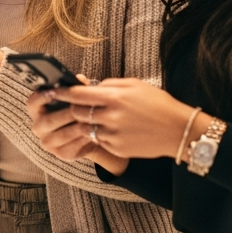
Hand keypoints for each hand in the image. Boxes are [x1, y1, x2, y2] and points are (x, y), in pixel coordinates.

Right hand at [25, 86, 127, 172]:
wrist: (84, 133)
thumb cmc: (75, 110)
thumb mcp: (73, 98)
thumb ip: (75, 88)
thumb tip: (81, 78)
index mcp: (36, 110)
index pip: (33, 102)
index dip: (41, 98)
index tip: (53, 92)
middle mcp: (38, 127)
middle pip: (49, 120)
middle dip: (67, 113)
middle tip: (82, 107)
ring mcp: (48, 142)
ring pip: (63, 134)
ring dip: (78, 126)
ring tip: (91, 119)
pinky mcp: (61, 154)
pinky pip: (73, 146)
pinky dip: (84, 138)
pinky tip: (93, 131)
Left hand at [32, 78, 212, 168]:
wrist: (179, 130)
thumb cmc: (156, 103)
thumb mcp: (133, 85)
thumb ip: (107, 85)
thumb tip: (87, 86)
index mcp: (114, 97)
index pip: (77, 94)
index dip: (62, 92)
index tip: (52, 90)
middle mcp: (111, 116)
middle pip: (77, 112)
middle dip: (73, 108)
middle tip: (73, 105)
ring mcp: (113, 134)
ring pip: (84, 128)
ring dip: (84, 122)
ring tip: (91, 117)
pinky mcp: (117, 147)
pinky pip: (97, 140)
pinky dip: (97, 134)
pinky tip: (107, 129)